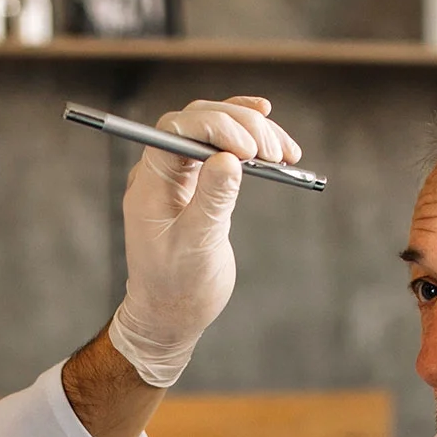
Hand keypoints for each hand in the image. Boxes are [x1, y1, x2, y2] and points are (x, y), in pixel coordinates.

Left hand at [108, 96, 301, 386]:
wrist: (170, 314)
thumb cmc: (177, 288)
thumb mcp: (197, 247)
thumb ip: (212, 201)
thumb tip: (229, 159)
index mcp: (150, 184)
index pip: (177, 131)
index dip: (216, 127)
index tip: (250, 149)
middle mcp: (162, 171)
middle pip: (200, 122)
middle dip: (242, 128)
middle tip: (277, 153)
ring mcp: (181, 175)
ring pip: (217, 130)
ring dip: (254, 133)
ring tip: (287, 154)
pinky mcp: (200, 182)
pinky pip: (223, 147)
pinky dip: (249, 138)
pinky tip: (271, 131)